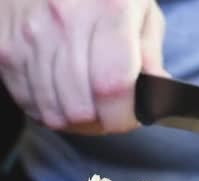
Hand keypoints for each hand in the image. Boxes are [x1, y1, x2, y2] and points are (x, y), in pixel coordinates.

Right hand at [0, 0, 167, 134]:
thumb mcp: (142, 11)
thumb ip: (151, 56)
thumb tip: (156, 97)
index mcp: (110, 10)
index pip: (113, 86)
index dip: (123, 116)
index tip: (131, 118)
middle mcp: (65, 21)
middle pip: (80, 106)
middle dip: (102, 123)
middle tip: (112, 113)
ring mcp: (30, 33)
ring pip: (52, 110)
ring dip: (75, 120)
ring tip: (90, 105)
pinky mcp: (5, 45)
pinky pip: (26, 100)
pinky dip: (48, 108)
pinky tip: (64, 95)